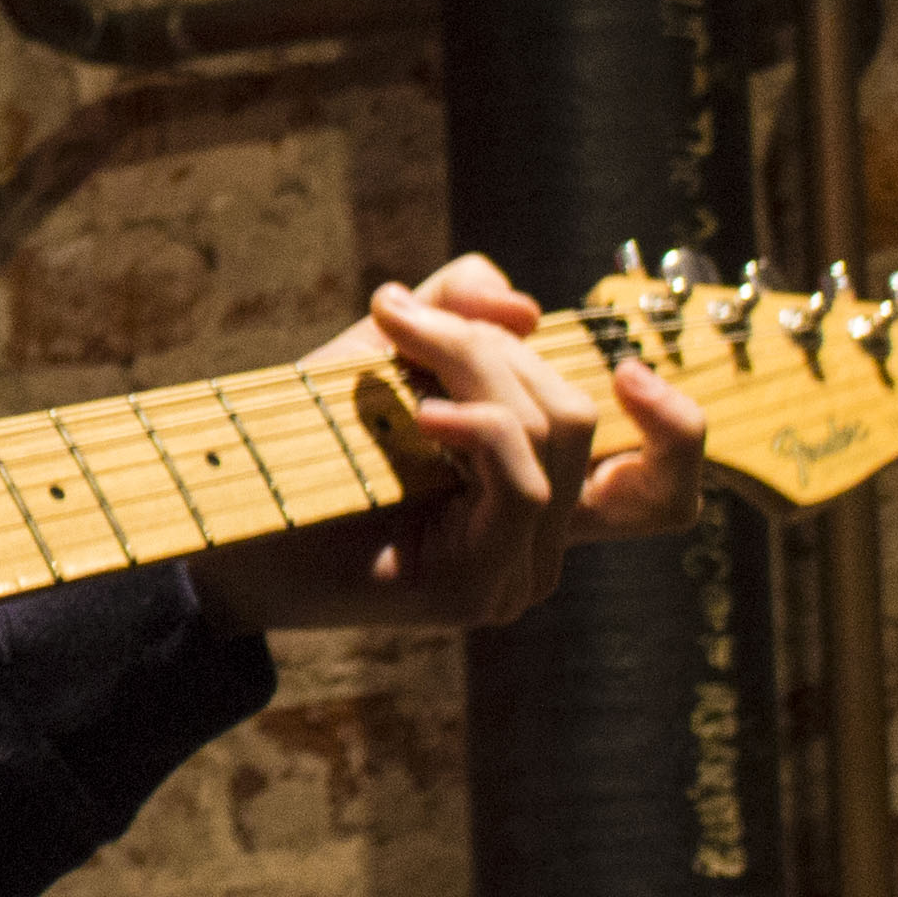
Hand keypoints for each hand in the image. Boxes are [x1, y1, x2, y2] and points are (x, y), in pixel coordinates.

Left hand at [192, 253, 711, 638]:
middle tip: (404, 319)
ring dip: (472, 365)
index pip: (662, 486)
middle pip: (580, 415)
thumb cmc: (298, 445)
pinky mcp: (480, 589)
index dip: (676, 427)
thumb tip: (525, 307)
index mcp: (538, 497)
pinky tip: (419, 416)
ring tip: (396, 344)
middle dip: (493, 345)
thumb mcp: (383, 354)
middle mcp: (542, 546)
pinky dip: (477, 427)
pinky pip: (522, 484)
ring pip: (551, 434)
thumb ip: (457, 313)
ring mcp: (515, 574)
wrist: (221, 526)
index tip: (632, 371)